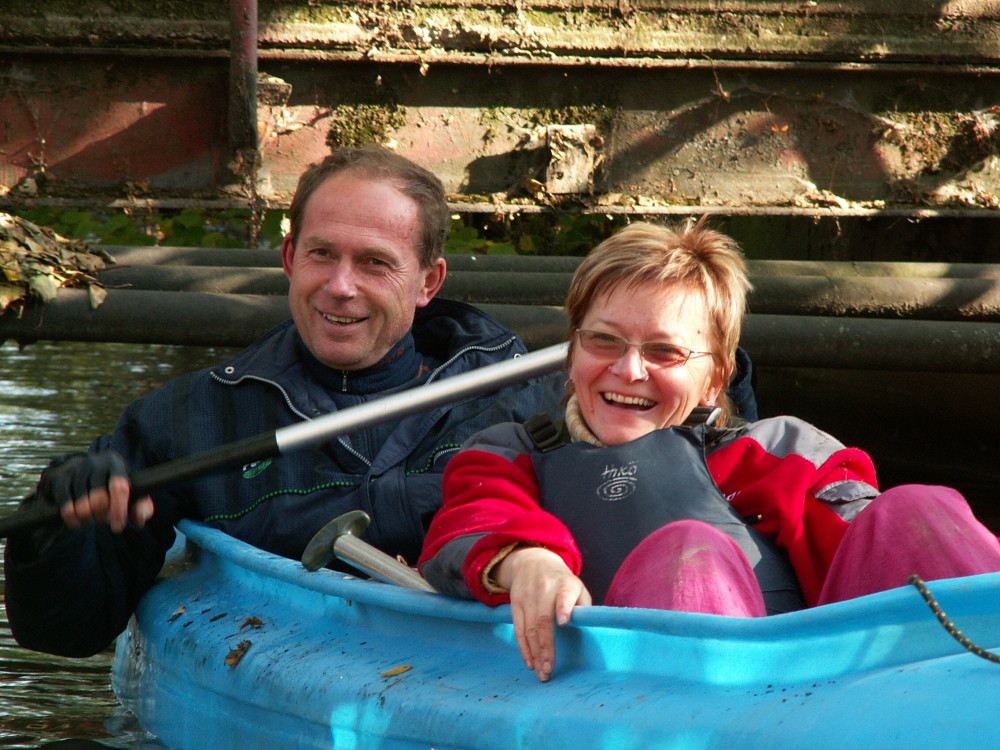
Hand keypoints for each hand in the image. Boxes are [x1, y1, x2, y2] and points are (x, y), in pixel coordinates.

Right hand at [36, 451, 152, 532]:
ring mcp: (75, 470)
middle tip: (103, 520)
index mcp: (115, 463)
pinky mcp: (60, 479)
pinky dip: (71, 519)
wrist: (81, 471)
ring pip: (82, 505)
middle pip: (99, 499)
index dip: (119, 510)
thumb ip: (142, 506)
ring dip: (87, 519)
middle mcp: (95, 463)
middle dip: (102, 516)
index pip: (119, 487)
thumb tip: (139, 519)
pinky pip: (65, 506)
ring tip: (91, 520)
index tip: (117, 527)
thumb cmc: (110, 484)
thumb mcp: (130, 492)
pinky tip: (76, 523)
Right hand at [493, 547, 591, 681]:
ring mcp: (528, 597)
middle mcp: (544, 590)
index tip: (563, 622)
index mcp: (565, 585)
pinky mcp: (515, 603)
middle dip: (546, 648)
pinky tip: (530, 662)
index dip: (563, 608)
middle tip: (549, 669)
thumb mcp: (577, 586)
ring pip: (530, 629)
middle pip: (544, 621)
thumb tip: (585, 626)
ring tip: (542, 672)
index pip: (563, 596)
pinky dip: (523, 647)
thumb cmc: (562, 582)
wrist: (532, 561)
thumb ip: (582, 606)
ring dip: (535, 653)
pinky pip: (518, 629)